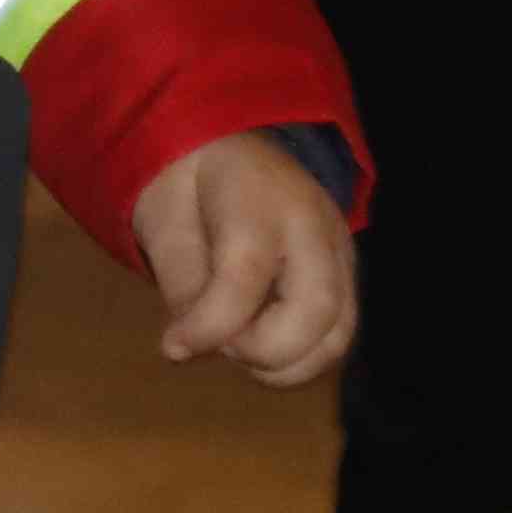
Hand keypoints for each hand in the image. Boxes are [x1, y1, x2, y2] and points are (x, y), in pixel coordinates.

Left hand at [129, 131, 355, 386]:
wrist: (227, 148)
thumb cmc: (188, 186)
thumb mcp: (163, 222)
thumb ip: (182, 283)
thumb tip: (193, 345)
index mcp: (258, 196)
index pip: (246, 272)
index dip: (211, 323)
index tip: (174, 345)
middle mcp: (314, 223)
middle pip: (315, 308)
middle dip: (260, 350)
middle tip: (220, 344)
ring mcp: (340, 250)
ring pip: (337, 334)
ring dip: (284, 364)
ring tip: (240, 347)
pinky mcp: (348, 276)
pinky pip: (337, 335)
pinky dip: (299, 359)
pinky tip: (261, 346)